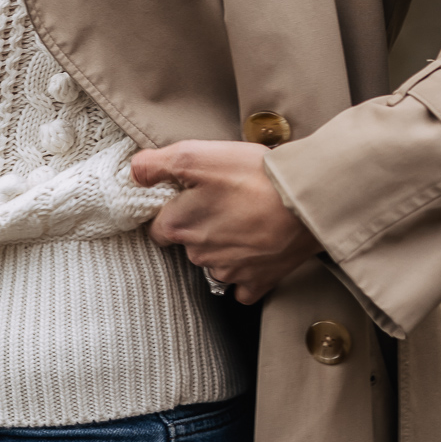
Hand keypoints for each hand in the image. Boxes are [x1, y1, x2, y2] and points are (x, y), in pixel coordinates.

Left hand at [131, 140, 321, 304]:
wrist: (306, 201)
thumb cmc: (252, 176)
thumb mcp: (196, 155)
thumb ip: (156, 164)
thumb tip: (134, 174)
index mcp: (179, 226)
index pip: (159, 227)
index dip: (173, 211)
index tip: (192, 198)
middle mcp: (199, 254)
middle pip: (188, 244)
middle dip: (200, 227)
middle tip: (225, 203)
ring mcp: (229, 271)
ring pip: (214, 263)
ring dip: (224, 247)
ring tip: (247, 220)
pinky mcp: (258, 282)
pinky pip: (243, 286)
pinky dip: (247, 272)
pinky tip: (257, 250)